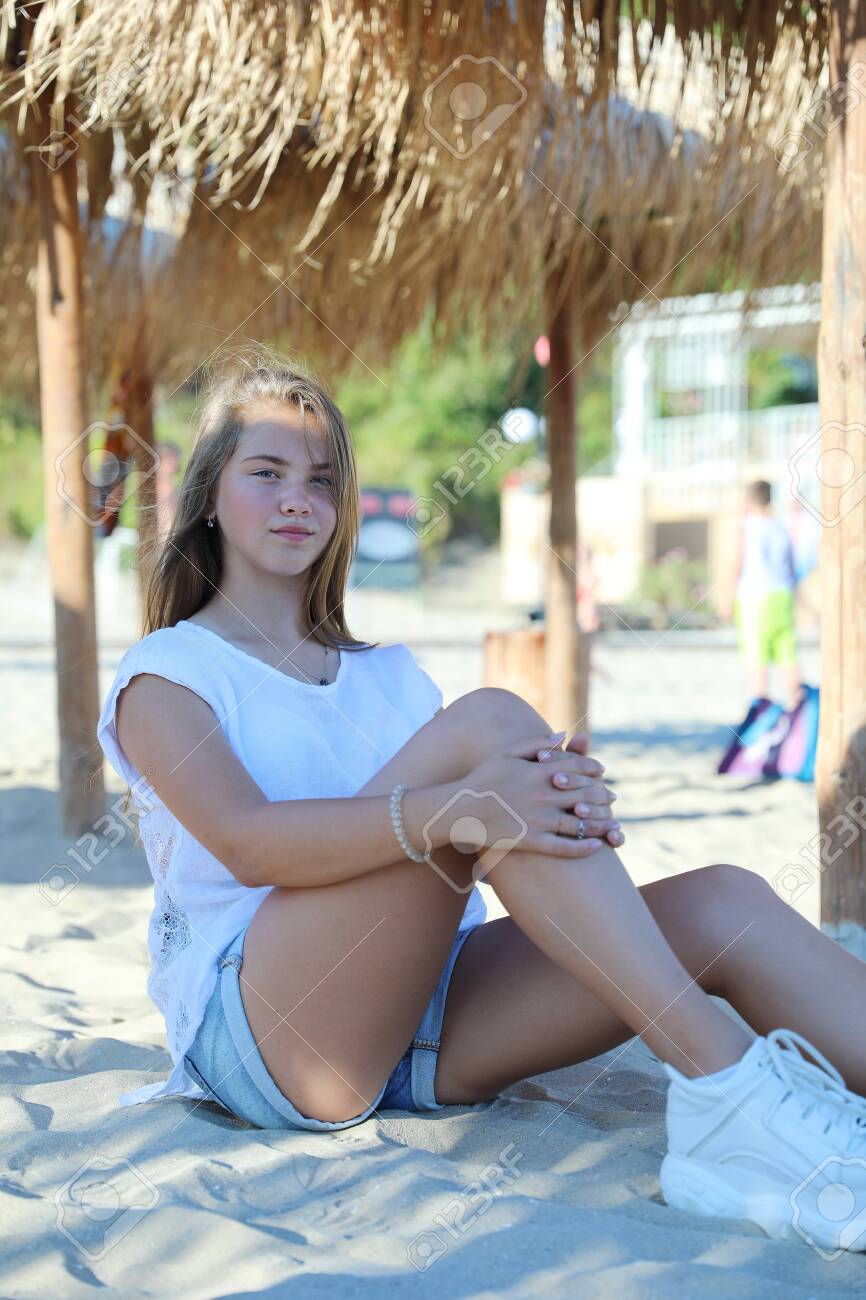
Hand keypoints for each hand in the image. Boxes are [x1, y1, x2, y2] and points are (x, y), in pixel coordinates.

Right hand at [463, 733, 619, 859]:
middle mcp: (543, 795)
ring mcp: (539, 820)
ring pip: (581, 823)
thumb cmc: (483, 778)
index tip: (602, 772)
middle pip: (585, 795)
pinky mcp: (533, 841)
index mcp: (539, 772)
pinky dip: (584, 847)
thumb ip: (537, 742)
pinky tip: (596, 846)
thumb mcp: (507, 753)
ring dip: (600, 823)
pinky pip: (565, 847)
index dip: (593, 769)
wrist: (461, 809)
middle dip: (603, 796)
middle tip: (612, 798)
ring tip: (612, 823)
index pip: (577, 768)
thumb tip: (563, 734)